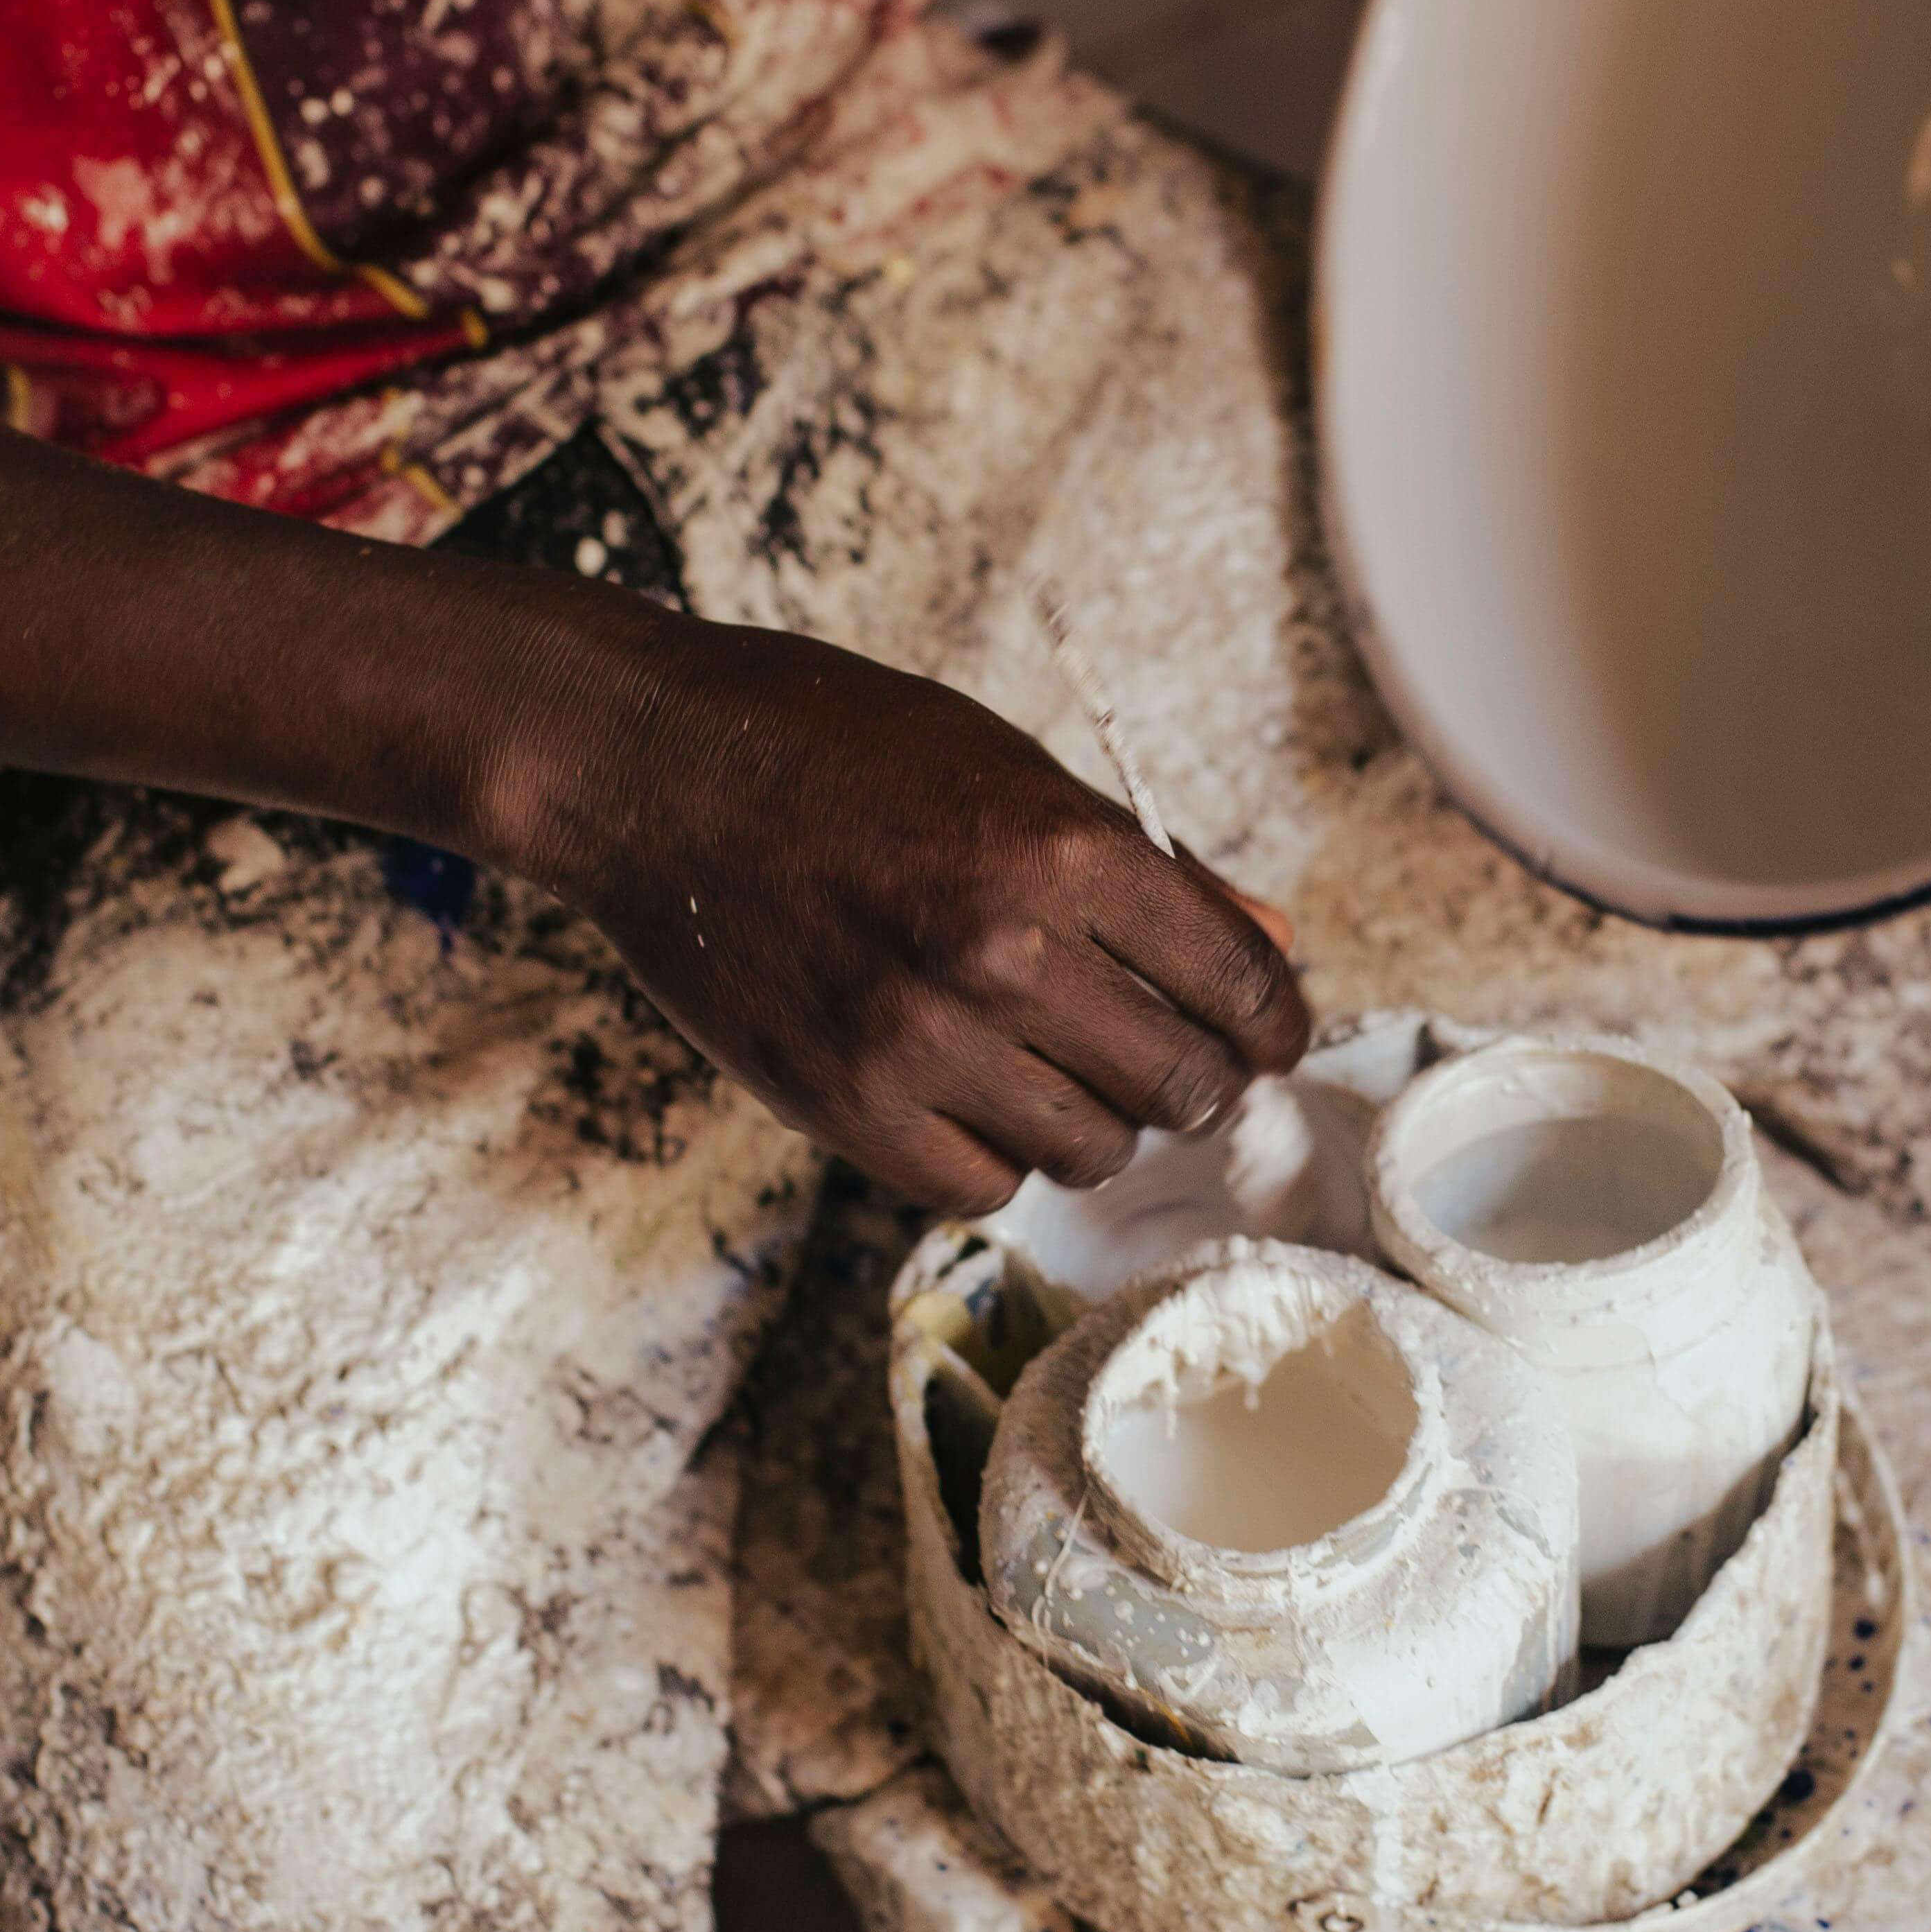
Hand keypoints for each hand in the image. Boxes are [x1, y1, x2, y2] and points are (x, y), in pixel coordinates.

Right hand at [525, 612, 1311, 1212]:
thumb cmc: (837, 747)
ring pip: (1089, 1148)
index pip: (1237, 979)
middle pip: (1180, 1083)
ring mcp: (917, 1038)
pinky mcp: (841, 1103)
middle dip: (1201, 1083)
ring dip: (1098, 1121)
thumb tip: (1274, 941)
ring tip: (1063, 1071)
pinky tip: (979, 1097)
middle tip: (1180, 1067)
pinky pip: (982, 1184)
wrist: (654, 770)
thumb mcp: (1012, 771)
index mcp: (1060, 849)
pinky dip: (1000, 1154)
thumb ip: (1150, 872)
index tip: (1272, 1037)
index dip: (1276, 1022)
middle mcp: (1001, 952)